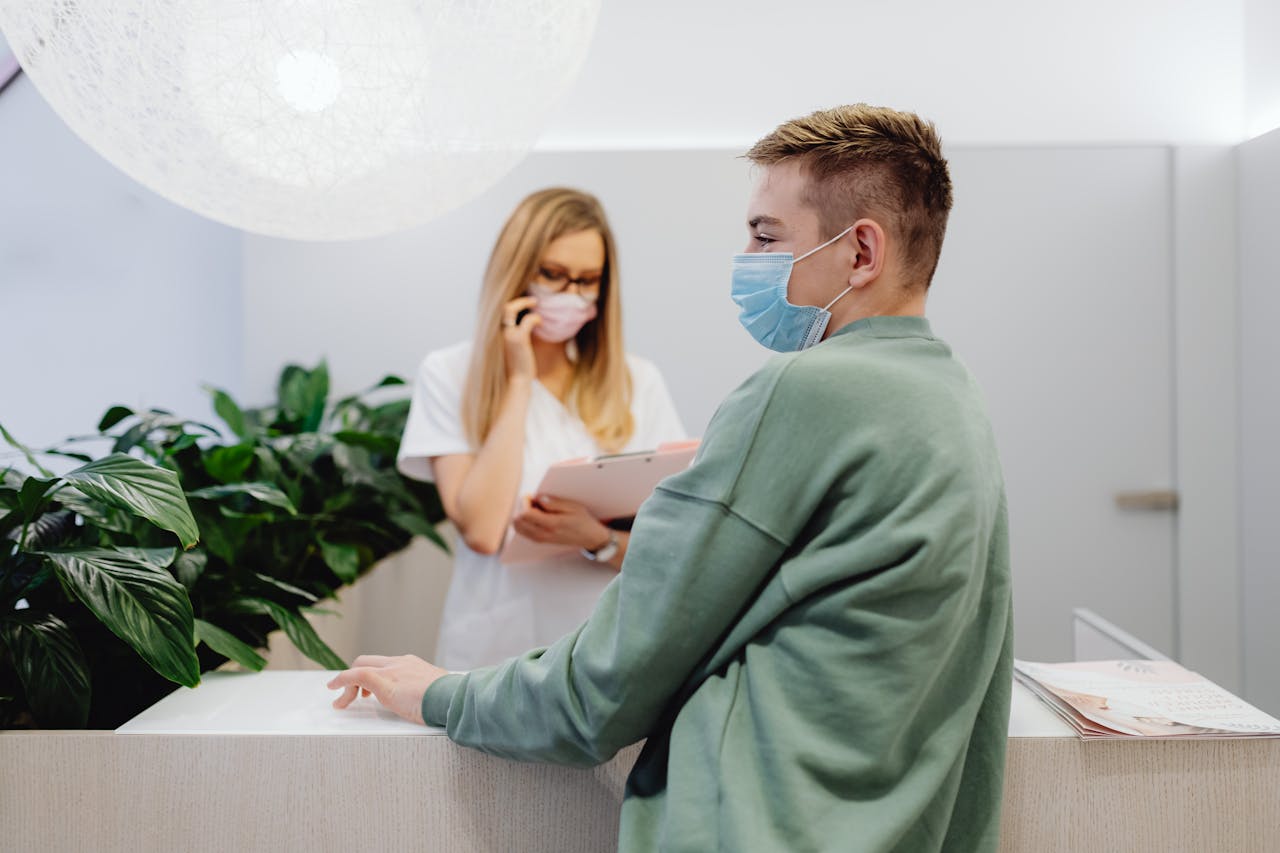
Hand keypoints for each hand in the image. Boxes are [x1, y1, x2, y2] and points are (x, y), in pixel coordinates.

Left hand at [327, 654, 448, 724]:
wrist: (453, 697)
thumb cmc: (451, 700)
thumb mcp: (439, 694)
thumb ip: (431, 695)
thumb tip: (435, 705)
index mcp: (414, 666)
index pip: (387, 665)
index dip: (373, 676)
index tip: (368, 692)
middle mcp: (401, 663)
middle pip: (368, 661)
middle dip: (356, 677)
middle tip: (355, 698)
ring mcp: (392, 670)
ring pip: (360, 667)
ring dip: (348, 684)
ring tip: (344, 703)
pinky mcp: (384, 681)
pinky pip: (356, 675)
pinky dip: (342, 681)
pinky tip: (335, 692)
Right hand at [501, 296, 540, 381]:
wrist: (516, 382)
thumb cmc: (516, 366)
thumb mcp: (510, 347)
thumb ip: (512, 334)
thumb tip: (523, 323)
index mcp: (495, 333)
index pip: (500, 311)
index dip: (513, 304)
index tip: (525, 303)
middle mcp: (498, 332)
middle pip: (502, 306)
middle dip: (519, 300)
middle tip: (533, 300)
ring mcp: (507, 334)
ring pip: (510, 308)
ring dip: (525, 303)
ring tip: (536, 304)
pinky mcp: (518, 339)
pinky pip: (527, 320)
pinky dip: (535, 318)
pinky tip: (541, 322)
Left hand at [512, 494, 610, 550]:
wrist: (588, 537)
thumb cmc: (582, 520)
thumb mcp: (572, 506)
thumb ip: (554, 502)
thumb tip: (538, 498)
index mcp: (551, 524)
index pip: (525, 514)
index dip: (524, 502)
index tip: (532, 495)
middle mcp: (543, 534)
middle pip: (517, 521)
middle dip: (520, 507)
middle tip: (531, 500)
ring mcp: (540, 539)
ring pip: (518, 527)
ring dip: (521, 515)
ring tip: (533, 507)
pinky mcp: (539, 540)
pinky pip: (522, 531)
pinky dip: (523, 521)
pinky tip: (534, 515)